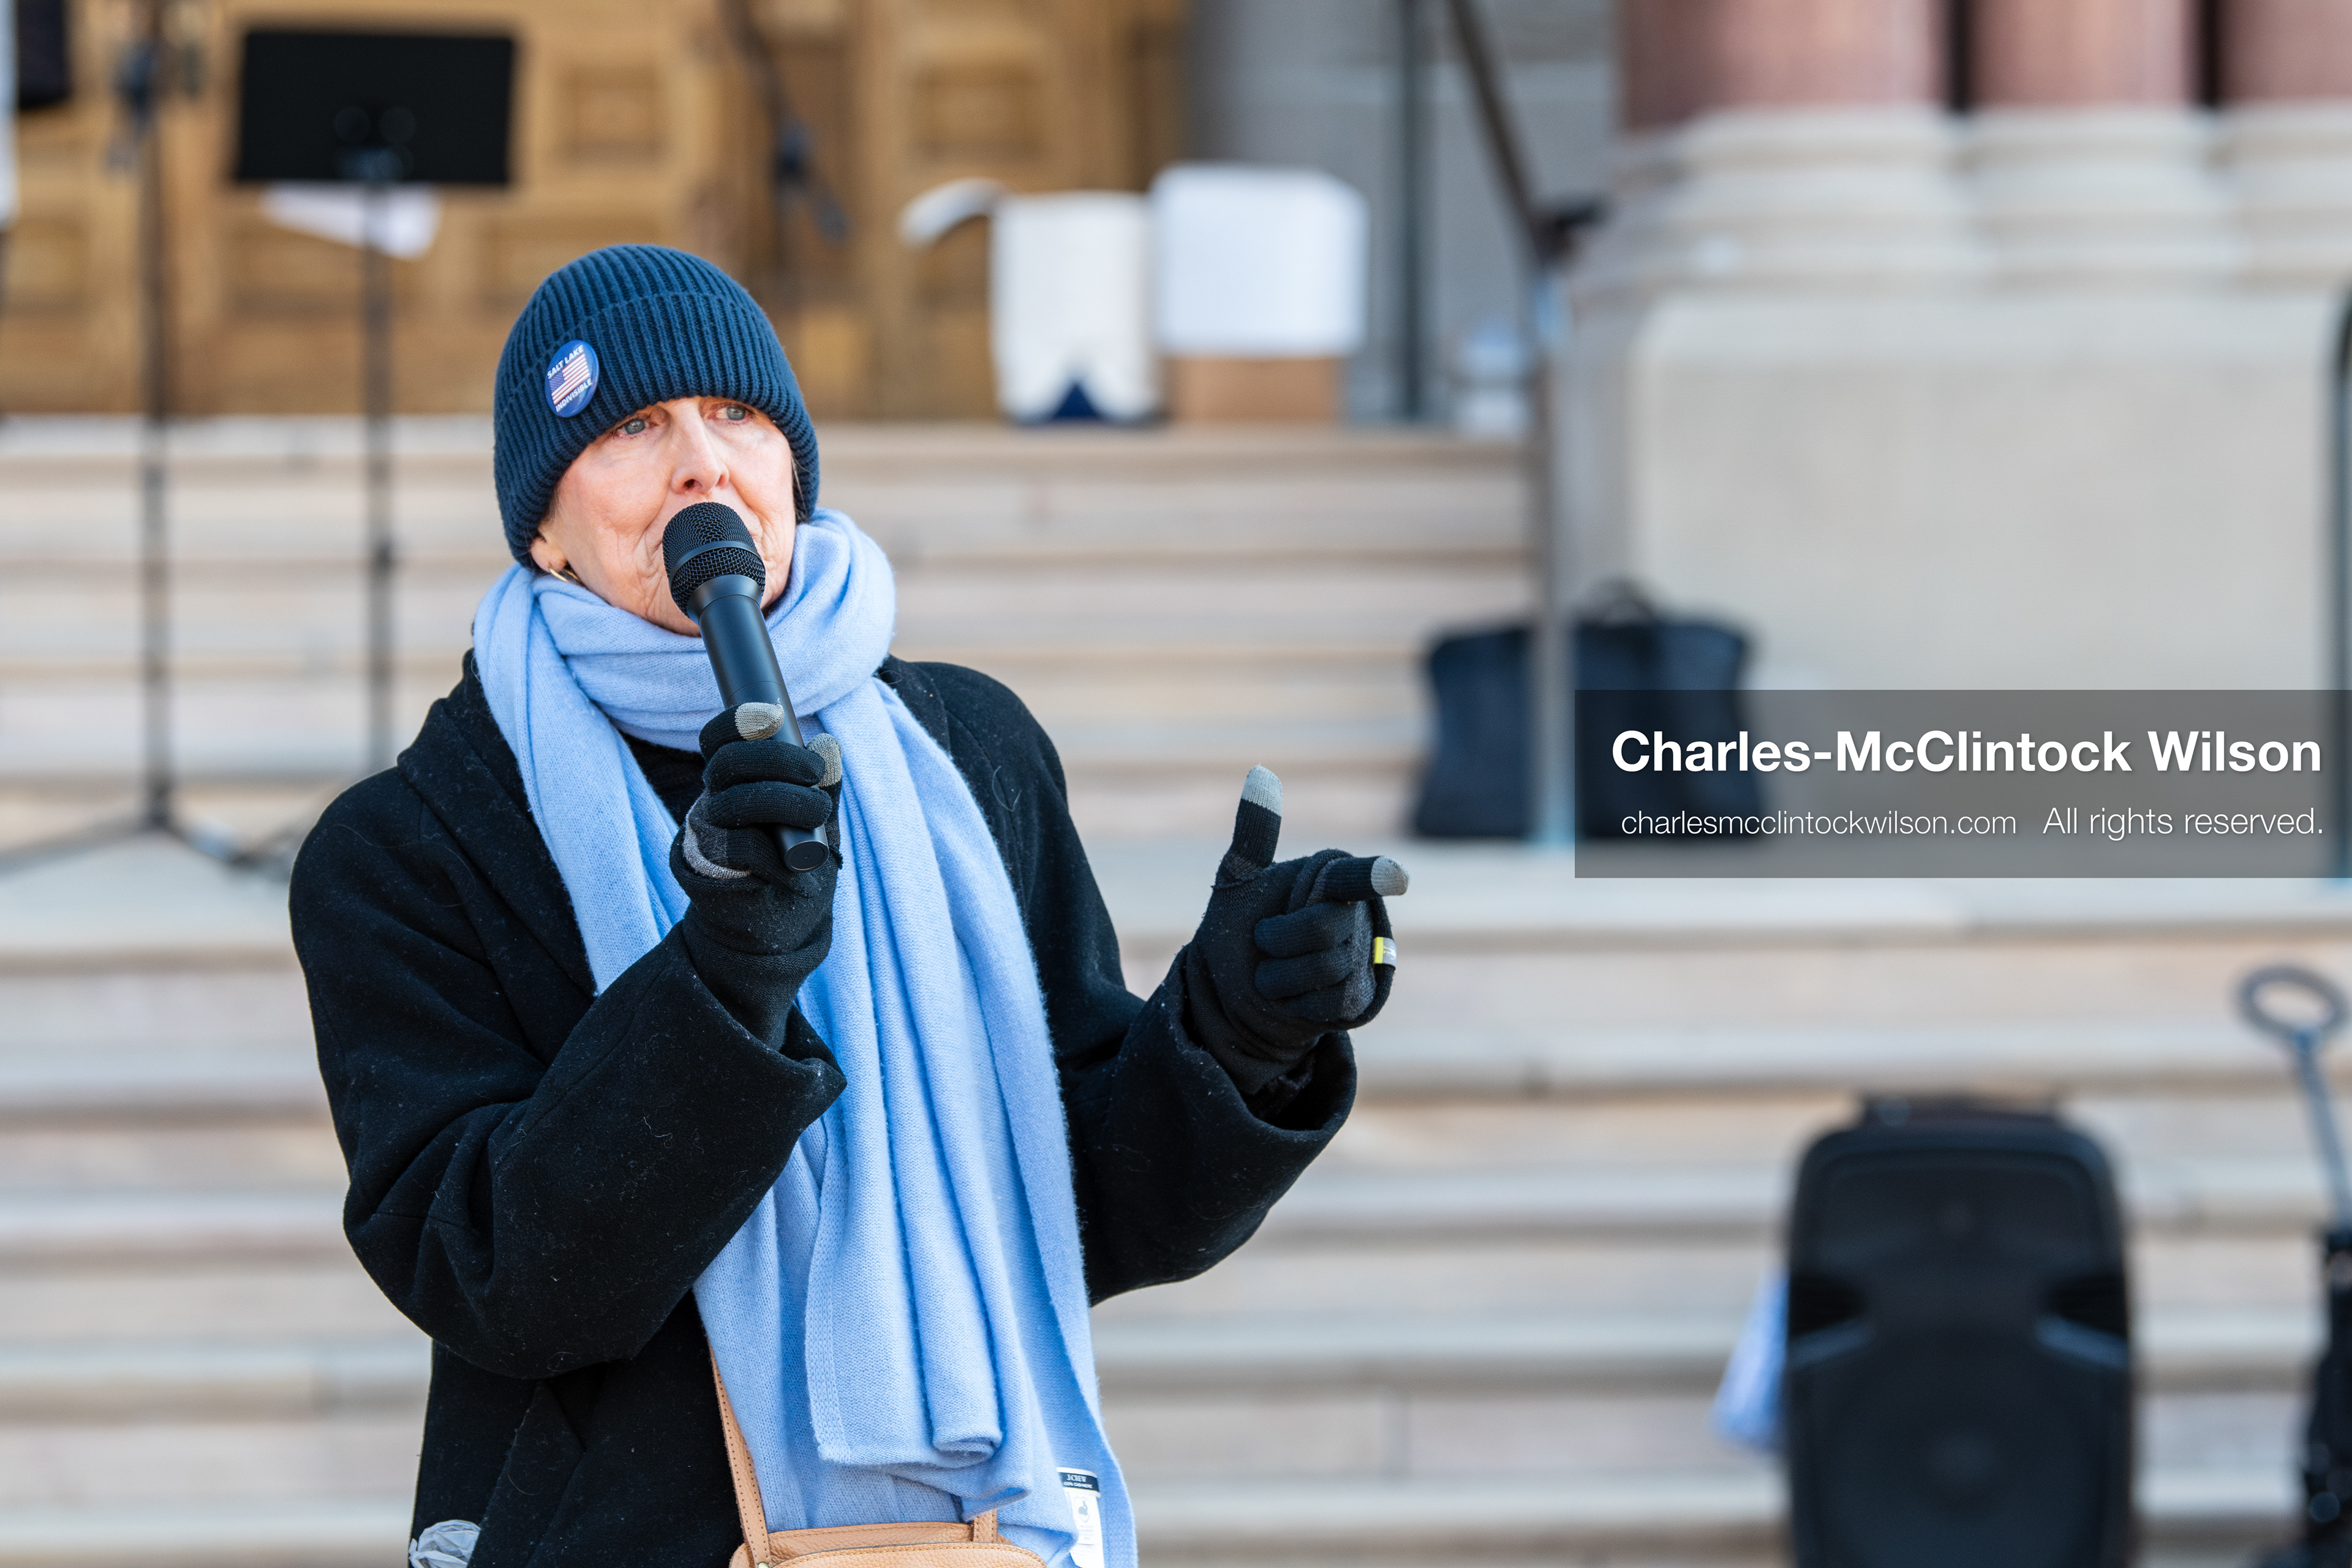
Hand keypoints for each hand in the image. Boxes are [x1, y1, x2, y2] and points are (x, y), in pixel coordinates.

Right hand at [669, 702, 840, 1045]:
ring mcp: (706, 837)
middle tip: (816, 775)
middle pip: (729, 761)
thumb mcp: (819, 821)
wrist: (780, 933)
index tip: (774, 716)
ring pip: (733, 800)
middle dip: (779, 760)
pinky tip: (792, 864)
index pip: (721, 737)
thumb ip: (824, 784)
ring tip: (816, 819)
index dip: (740, 720)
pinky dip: (774, 851)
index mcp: (737, 781)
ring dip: (786, 802)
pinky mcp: (708, 873)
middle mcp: (714, 801)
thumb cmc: (797, 868)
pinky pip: (739, 846)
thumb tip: (827, 744)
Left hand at [1178, 766, 1405, 1094]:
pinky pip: (1326, 1001)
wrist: (1235, 991)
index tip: (1393, 876)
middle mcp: (1355, 914)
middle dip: (1278, 939)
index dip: (1374, 876)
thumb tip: (1261, 770)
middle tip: (1265, 941)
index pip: (1355, 877)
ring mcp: (1359, 958)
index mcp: (1331, 878)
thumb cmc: (1243, 927)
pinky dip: (1295, 1001)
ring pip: (1324, 968)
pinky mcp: (1355, 999)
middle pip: (1323, 928)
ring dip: (1280, 975)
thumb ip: (1255, 832)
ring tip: (1274, 972)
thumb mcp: (1240, 882)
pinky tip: (1292, 996)